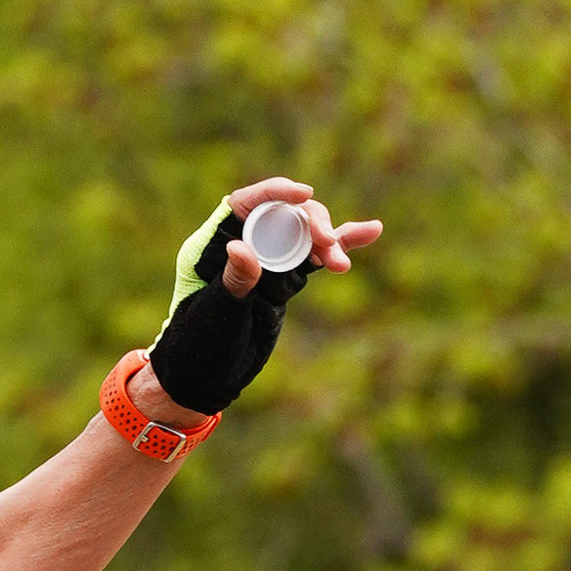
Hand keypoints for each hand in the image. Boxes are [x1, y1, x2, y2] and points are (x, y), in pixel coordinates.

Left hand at [138, 178, 383, 422]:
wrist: (206, 378)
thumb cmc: (199, 344)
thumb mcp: (217, 311)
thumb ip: (234, 279)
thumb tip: (241, 248)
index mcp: (214, 243)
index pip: (246, 203)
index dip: (275, 192)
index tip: (303, 194)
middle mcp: (243, 244)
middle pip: (283, 215)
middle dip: (310, 223)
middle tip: (327, 243)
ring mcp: (266, 261)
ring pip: (303, 235)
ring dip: (329, 242)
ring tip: (341, 265)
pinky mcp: (284, 279)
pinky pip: (313, 256)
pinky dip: (339, 247)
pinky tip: (370, 231)